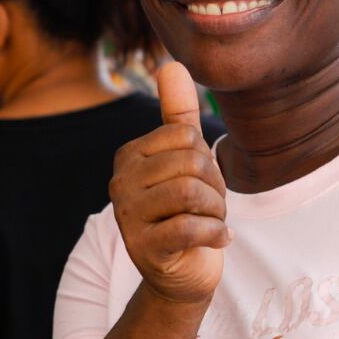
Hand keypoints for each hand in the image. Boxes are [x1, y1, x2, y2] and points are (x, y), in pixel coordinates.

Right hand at [110, 62, 229, 305]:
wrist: (182, 273)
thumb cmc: (185, 212)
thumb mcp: (185, 160)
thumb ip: (178, 114)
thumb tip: (172, 64)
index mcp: (129, 156)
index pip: (186, 136)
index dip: (208, 160)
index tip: (205, 183)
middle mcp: (120, 183)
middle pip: (191, 163)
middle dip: (216, 187)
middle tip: (211, 207)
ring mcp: (128, 217)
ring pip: (192, 193)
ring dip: (217, 211)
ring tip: (213, 222)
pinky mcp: (143, 248)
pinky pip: (190, 227)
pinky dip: (215, 233)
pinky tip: (218, 240)